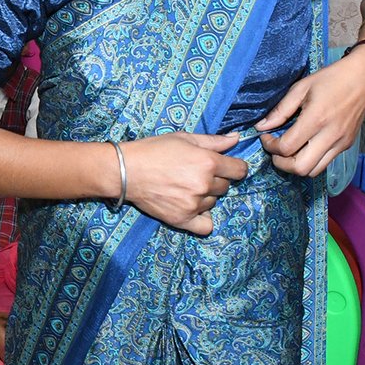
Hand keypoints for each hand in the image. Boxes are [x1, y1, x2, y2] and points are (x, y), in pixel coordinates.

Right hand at [120, 133, 247, 236]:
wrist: (125, 170)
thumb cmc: (153, 150)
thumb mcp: (183, 138)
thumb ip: (213, 141)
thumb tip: (237, 139)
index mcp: (208, 162)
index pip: (239, 170)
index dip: (233, 167)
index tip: (224, 167)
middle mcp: (204, 184)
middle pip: (225, 186)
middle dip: (214, 180)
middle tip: (193, 174)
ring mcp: (194, 204)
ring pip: (213, 203)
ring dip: (204, 196)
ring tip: (184, 187)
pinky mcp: (182, 219)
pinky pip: (206, 226)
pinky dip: (203, 218)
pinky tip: (193, 208)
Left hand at [255, 49, 364, 177]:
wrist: (364, 78)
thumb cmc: (331, 79)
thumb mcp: (301, 88)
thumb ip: (280, 110)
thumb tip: (261, 127)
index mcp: (316, 119)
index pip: (287, 147)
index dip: (270, 146)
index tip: (266, 137)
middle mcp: (330, 136)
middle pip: (300, 168)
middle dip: (281, 163)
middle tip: (275, 150)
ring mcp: (341, 143)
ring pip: (314, 171)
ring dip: (296, 166)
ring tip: (288, 151)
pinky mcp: (347, 145)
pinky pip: (325, 163)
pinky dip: (310, 161)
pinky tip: (304, 147)